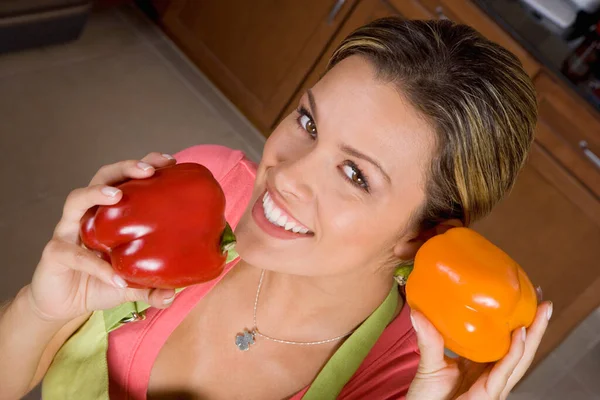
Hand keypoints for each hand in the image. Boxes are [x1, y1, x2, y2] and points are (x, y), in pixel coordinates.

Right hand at [28, 153, 177, 322]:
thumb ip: (152, 288)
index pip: (126, 179)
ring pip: (76, 200)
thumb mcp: (132, 285)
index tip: (170, 161)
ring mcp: (68, 230)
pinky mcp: (55, 253)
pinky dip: (97, 265)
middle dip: (125, 168)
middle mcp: (89, 214)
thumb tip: (172, 295)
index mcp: (110, 213)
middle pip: (102, 177)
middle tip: (148, 170)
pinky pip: (75, 255)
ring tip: (118, 196)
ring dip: (96, 193)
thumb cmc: (100, 283)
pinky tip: (117, 278)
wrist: (62, 305)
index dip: (145, 164)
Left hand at [406, 300, 551, 399]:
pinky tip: (521, 335)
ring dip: (533, 335)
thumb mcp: (429, 363)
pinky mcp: (489, 395)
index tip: (522, 298)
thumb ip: (429, 339)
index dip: (516, 322)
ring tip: (542, 312)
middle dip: (535, 326)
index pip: (504, 342)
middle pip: (519, 349)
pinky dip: (515, 353)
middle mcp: (491, 375)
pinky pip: (505, 372)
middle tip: (544, 301)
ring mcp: (493, 386)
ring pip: (520, 359)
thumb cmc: (428, 397)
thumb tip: (417, 311)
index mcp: (481, 365)